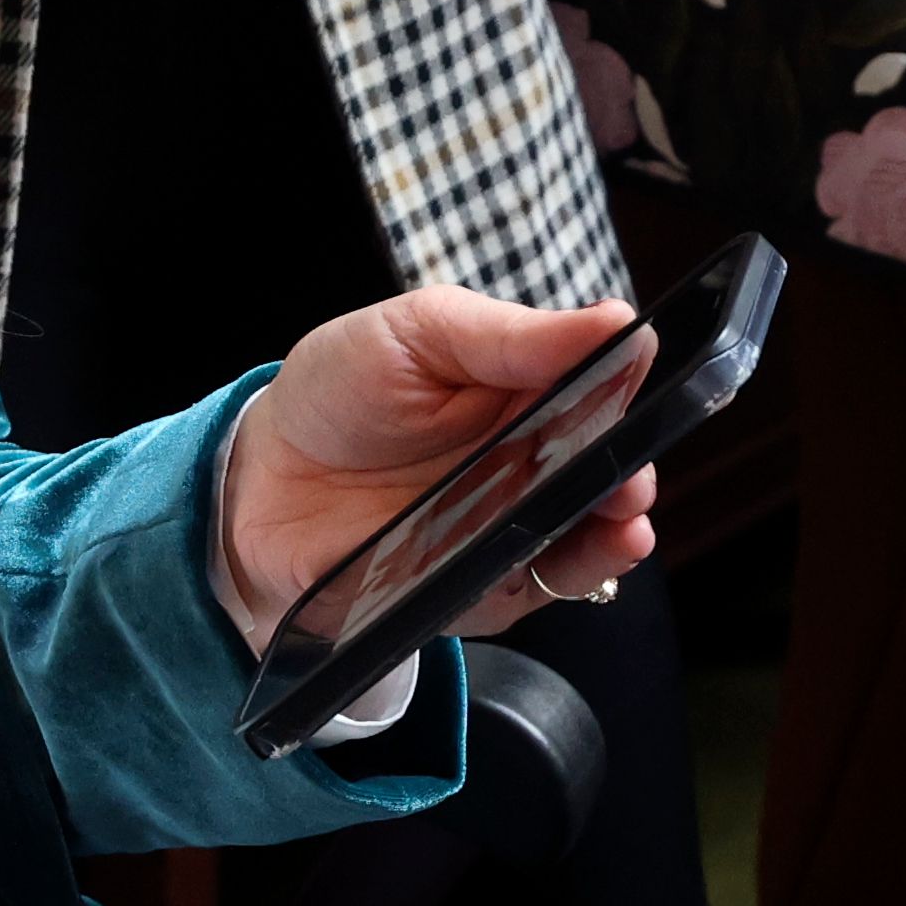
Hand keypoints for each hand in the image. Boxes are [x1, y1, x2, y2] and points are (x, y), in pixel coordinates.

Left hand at [212, 287, 660, 648]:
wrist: (259, 483)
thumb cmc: (337, 393)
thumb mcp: (416, 333)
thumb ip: (510, 335)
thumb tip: (614, 319)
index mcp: (524, 387)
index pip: (602, 389)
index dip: (630, 394)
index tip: (646, 393)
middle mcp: (531, 458)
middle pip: (607, 467)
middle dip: (630, 471)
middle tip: (630, 472)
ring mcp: (512, 524)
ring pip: (589, 532)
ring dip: (617, 529)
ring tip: (625, 520)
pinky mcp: (488, 583)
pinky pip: (542, 586)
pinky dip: (572, 574)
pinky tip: (590, 553)